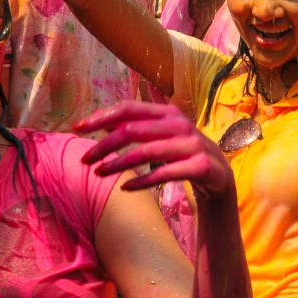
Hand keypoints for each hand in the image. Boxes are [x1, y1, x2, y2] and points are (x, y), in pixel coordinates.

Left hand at [76, 101, 234, 198]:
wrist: (219, 176)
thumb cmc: (183, 153)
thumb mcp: (161, 135)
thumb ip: (136, 126)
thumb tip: (100, 121)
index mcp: (168, 113)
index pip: (129, 109)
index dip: (102, 117)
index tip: (78, 128)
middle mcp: (180, 125)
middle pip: (133, 130)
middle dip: (105, 145)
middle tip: (85, 160)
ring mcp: (192, 145)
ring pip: (146, 152)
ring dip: (118, 164)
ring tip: (99, 174)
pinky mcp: (200, 167)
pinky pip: (165, 174)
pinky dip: (143, 181)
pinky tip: (125, 188)